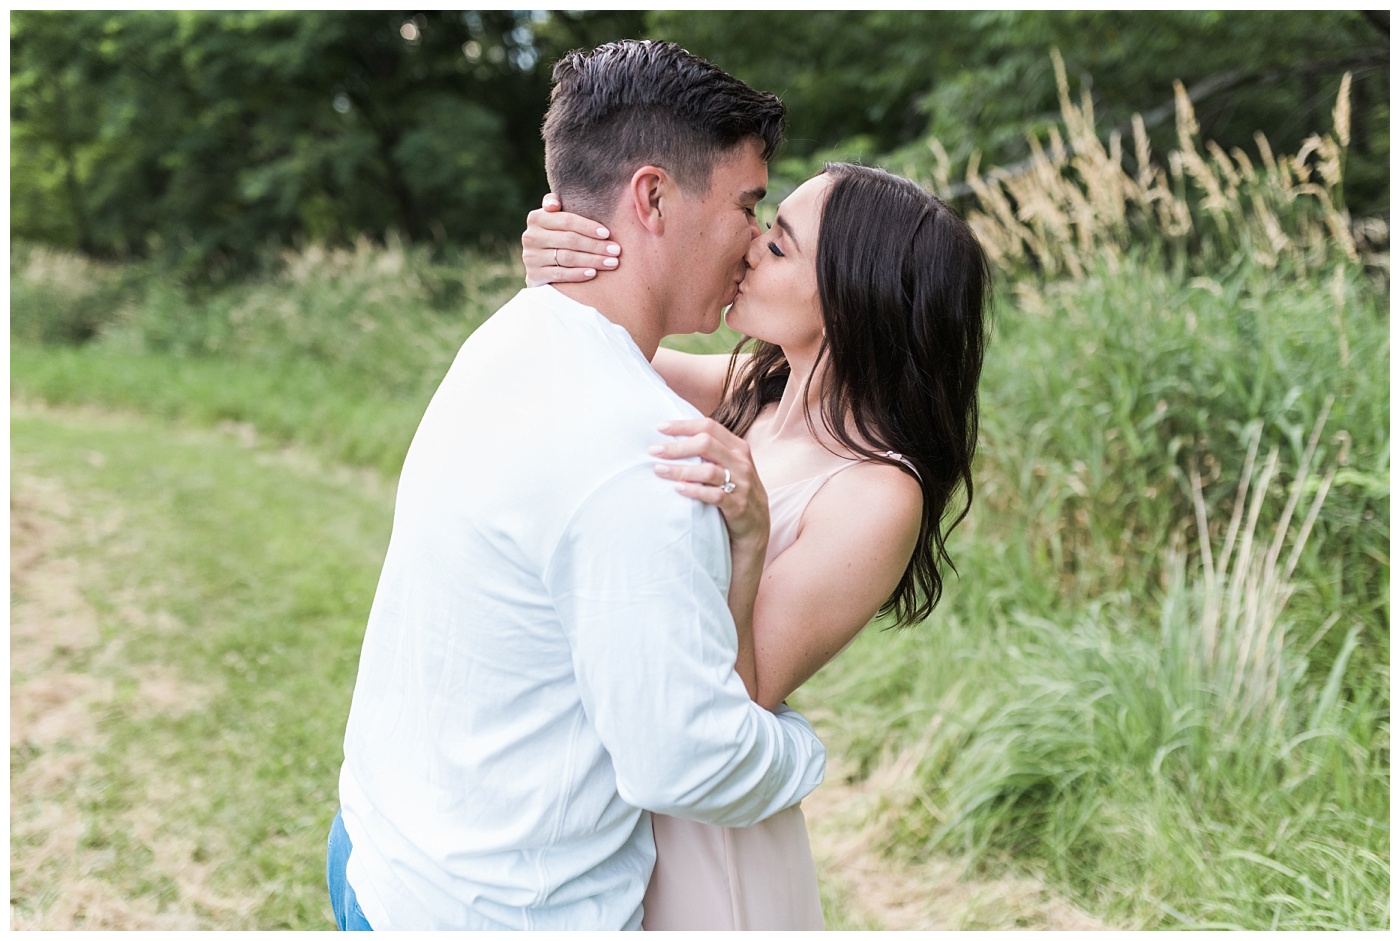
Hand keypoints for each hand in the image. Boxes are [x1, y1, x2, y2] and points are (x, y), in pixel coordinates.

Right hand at [521, 193, 621, 286]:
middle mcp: (530, 236)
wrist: (538, 266)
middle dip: (596, 245)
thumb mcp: (555, 219)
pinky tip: (593, 273)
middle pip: (569, 240)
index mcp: (536, 218)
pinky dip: (578, 274)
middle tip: (616, 250)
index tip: (607, 233)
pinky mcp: (534, 275)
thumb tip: (555, 203)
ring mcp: (531, 257)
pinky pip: (560, 274)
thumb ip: (558, 206)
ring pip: (567, 257)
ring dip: (592, 260)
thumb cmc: (555, 236)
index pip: (567, 220)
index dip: (588, 227)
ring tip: (611, 262)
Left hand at [650, 418, 768, 552]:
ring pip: (708, 471)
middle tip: (654, 451)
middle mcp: (741, 462)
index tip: (660, 427)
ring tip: (658, 470)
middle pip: (706, 444)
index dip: (683, 425)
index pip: (709, 427)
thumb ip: (711, 451)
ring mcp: (742, 484)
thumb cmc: (735, 490)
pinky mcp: (738, 506)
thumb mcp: (730, 465)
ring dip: (680, 470)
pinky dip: (694, 491)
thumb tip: (674, 437)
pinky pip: (714, 496)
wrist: (756, 524)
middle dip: (677, 447)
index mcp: (738, 447)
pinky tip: (677, 489)